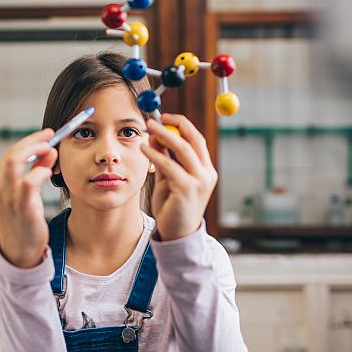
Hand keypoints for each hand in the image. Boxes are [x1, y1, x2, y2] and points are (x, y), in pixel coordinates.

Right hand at [0, 129, 57, 267]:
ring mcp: (5, 197)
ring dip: (35, 150)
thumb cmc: (24, 220)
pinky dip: (40, 171)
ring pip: (15, 160)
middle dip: (33, 141)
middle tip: (51, 136)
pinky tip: (49, 172)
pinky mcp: (20, 206)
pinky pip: (30, 180)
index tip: (46, 135)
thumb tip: (49, 151)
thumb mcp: (26, 193)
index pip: (9, 154)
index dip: (28, 141)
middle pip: (11, 153)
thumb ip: (36, 170)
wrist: (20, 250)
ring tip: (50, 150)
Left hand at [140, 114, 217, 240]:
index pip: (197, 140)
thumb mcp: (168, 179)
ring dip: (163, 135)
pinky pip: (169, 166)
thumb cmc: (172, 207)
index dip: (182, 124)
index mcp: (206, 170)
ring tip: (148, 127)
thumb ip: (164, 159)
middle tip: (155, 118)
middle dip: (173, 125)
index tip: (165, 116)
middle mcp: (207, 174)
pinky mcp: (187, 189)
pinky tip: (144, 148)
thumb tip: (155, 136)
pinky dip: (156, 154)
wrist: (177, 235)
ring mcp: (200, 182)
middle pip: (192, 140)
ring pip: (182, 149)